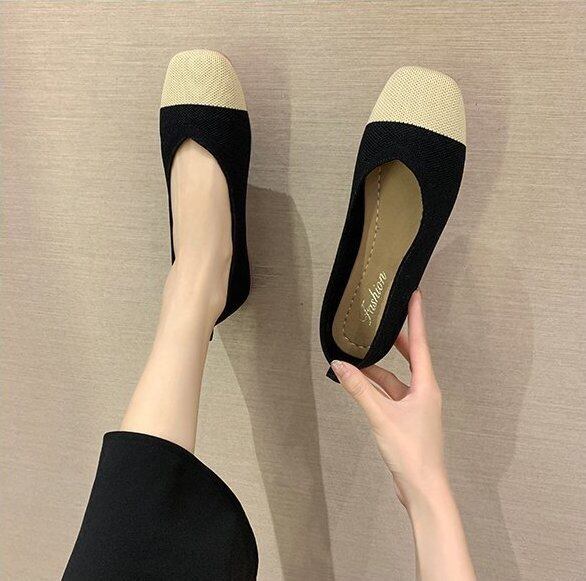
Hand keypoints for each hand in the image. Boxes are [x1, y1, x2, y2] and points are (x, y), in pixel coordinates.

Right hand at [331, 290, 445, 507]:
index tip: (415, 296)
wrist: (422, 488)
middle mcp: (424, 392)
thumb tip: (339, 365)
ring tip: (358, 355)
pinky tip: (360, 385)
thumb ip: (359, 389)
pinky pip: (391, 395)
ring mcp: (417, 406)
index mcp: (426, 386)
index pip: (421, 344)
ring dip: (378, 369)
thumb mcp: (380, 416)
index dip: (417, 319)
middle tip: (384, 320)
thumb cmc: (411, 452)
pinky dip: (375, 388)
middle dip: (397, 340)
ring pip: (396, 379)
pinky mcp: (408, 419)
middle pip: (411, 357)